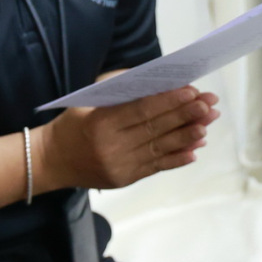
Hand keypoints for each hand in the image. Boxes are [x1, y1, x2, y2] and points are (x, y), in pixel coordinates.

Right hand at [36, 86, 218, 190]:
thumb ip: (118, 90)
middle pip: (156, 128)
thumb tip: (157, 82)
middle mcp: (112, 147)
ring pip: (161, 148)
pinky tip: (195, 149)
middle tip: (209, 104)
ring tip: (207, 123)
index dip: (169, 101)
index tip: (192, 91)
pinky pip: (157, 167)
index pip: (141, 110)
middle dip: (186, 114)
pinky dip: (177, 158)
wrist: (52, 160)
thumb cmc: (71, 123)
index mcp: (100, 123)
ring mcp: (120, 166)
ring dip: (187, 135)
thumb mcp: (87, 100)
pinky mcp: (125, 179)